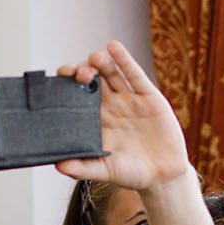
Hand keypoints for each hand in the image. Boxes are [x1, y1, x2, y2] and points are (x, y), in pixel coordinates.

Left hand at [52, 41, 192, 192]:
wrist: (164, 177)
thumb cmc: (132, 174)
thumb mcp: (106, 171)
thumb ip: (83, 168)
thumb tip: (59, 166)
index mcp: (96, 120)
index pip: (76, 96)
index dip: (67, 85)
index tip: (60, 81)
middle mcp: (111, 106)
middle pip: (92, 80)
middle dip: (83, 72)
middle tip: (80, 74)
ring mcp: (130, 100)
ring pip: (111, 74)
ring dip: (101, 63)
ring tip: (95, 58)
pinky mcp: (150, 98)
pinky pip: (135, 76)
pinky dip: (125, 61)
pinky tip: (114, 47)